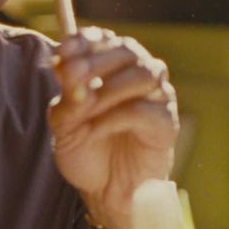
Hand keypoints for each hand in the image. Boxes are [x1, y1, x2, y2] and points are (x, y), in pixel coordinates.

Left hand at [47, 27, 178, 228]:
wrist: (104, 190)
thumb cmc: (84, 147)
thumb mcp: (63, 122)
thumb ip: (67, 98)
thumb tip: (70, 74)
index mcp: (109, 66)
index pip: (103, 38)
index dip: (85, 39)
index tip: (63, 49)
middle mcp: (136, 74)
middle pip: (127, 49)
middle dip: (95, 60)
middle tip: (71, 76)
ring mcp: (156, 97)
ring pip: (144, 73)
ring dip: (109, 88)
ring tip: (85, 109)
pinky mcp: (166, 123)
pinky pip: (145, 109)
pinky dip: (115, 117)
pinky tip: (95, 130)